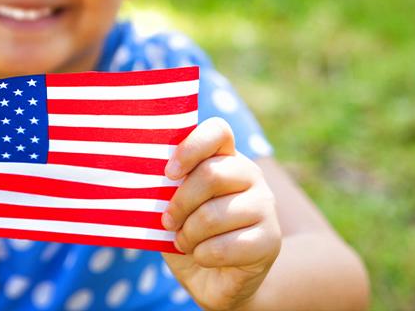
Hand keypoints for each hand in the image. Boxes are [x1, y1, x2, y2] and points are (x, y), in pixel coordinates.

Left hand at [160, 118, 281, 309]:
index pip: (218, 131)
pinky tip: (203, 257)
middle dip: (180, 203)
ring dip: (188, 235)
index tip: (169, 173)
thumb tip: (144, 181)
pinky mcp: (270, 240)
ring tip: (185, 243)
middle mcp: (251, 176)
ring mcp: (265, 207)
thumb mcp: (173, 210)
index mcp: (226, 159)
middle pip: (212, 174)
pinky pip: (225, 246)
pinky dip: (202, 256)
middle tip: (168, 222)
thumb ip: (166, 192)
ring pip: (214, 215)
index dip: (191, 147)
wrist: (216, 282)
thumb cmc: (190, 237)